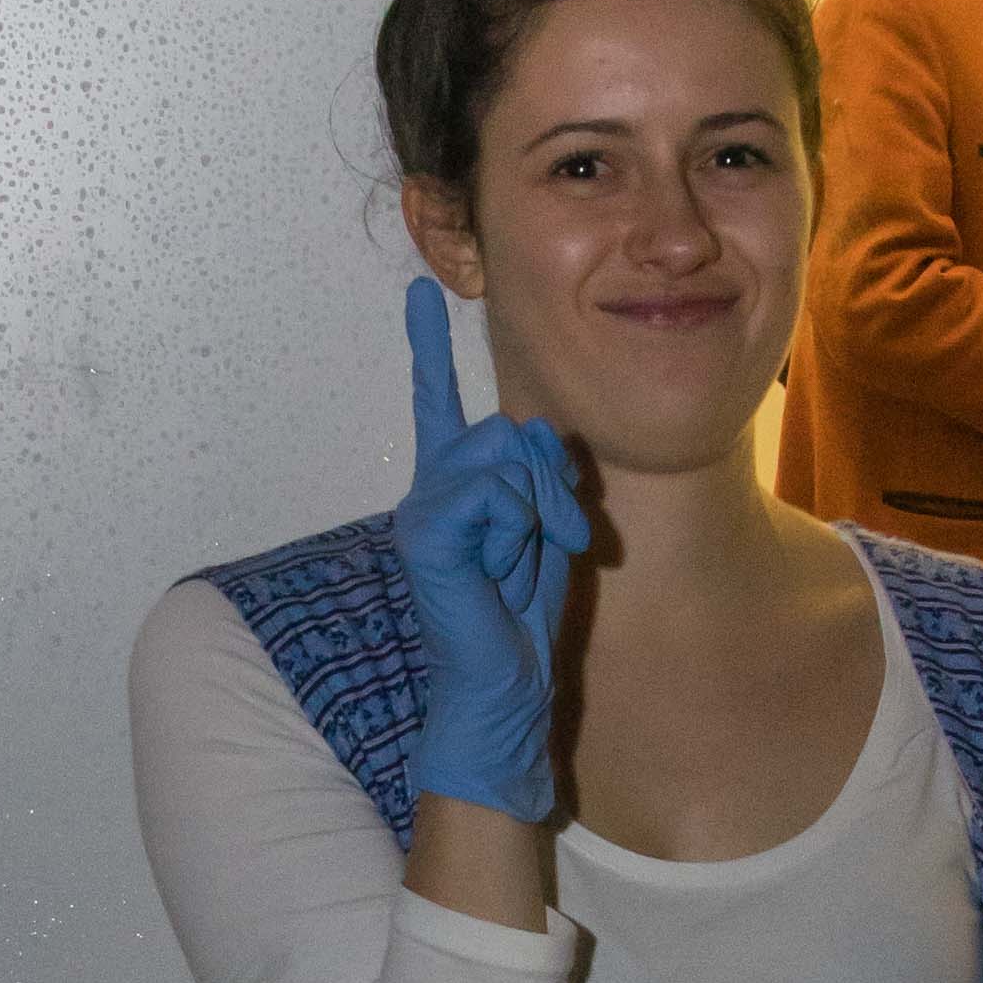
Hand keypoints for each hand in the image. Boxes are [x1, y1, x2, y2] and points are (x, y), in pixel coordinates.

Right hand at [394, 277, 588, 825]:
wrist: (504, 689)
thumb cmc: (521, 618)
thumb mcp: (545, 530)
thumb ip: (540, 476)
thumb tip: (538, 433)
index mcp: (455, 486)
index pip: (437, 403)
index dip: (426, 347)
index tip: (419, 294)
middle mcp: (432, 489)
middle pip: (508, 428)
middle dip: (553, 477)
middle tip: (562, 531)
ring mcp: (424, 509)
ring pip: (504, 452)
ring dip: (541, 505)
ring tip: (532, 554)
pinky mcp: (427, 533)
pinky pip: (493, 491)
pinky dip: (517, 525)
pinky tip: (503, 565)